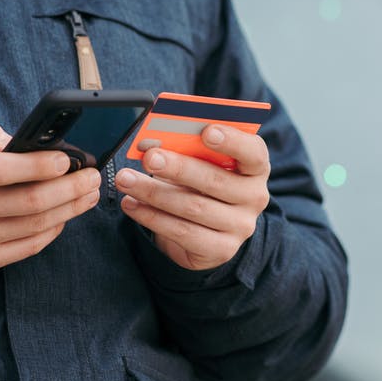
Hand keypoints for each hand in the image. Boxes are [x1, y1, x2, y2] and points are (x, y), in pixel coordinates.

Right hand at [0, 112, 101, 274]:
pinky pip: (27, 247)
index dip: (39, 165)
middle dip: (69, 187)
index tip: (67, 158)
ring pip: (34, 225)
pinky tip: (66, 214)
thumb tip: (15, 141)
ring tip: (89, 192)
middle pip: (28, 201)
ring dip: (69, 209)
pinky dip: (52, 230)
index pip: (1, 170)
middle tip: (92, 175)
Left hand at [115, 124, 270, 270]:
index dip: (232, 141)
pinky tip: (131, 204)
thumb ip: (187, 150)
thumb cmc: (201, 184)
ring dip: (154, 192)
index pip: (253, 152)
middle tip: (150, 157)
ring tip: (126, 180)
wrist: (206, 231)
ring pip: (193, 207)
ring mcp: (240, 226)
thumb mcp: (201, 163)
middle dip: (179, 167)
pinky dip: (152, 217)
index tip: (206, 131)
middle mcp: (254, 197)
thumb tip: (152, 141)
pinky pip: (182, 232)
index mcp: (255, 168)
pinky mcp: (220, 249)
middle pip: (216, 180)